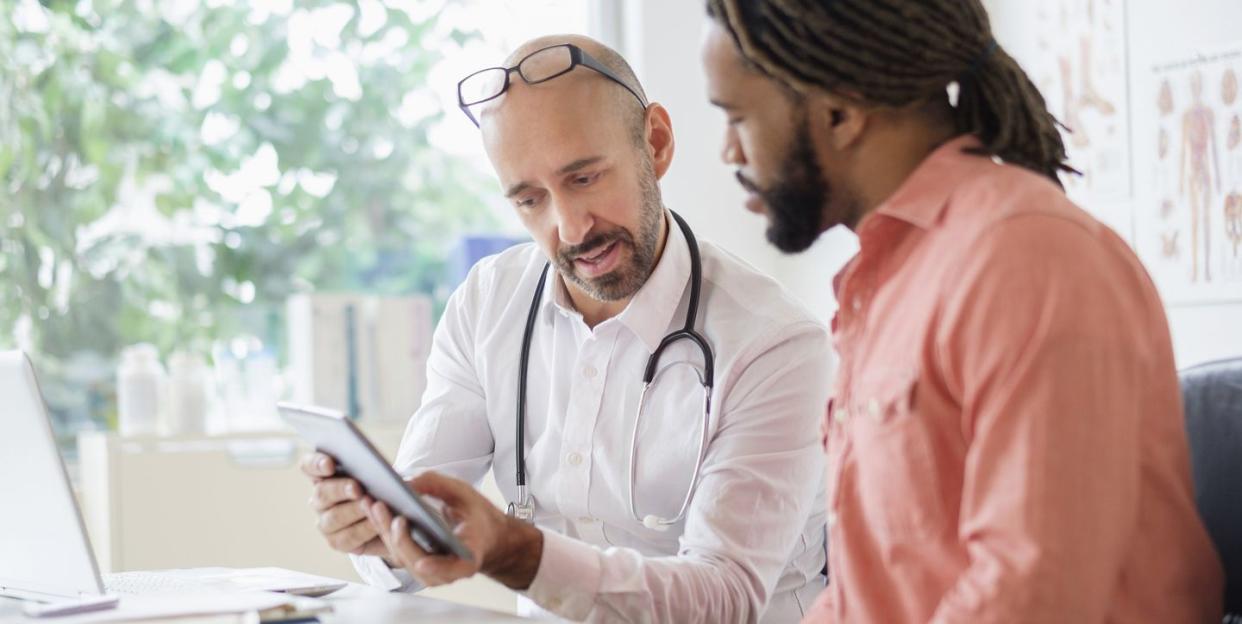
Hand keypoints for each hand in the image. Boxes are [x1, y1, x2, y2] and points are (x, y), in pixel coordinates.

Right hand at [299, 452, 388, 559]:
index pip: (309, 465)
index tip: (330, 464)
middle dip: (340, 489)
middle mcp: (321, 498)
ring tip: (371, 506)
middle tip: (357, 488)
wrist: (397, 516)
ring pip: (332, 518)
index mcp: (324, 474)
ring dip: (352, 511)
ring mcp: (326, 521)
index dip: (316, 463)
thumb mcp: (388, 473)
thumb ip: (388, 471)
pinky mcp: (338, 541)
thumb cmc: (388, 487)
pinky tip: (376, 524)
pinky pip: (346, 538)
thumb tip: (403, 480)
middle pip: (321, 493)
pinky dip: (362, 530)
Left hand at [364, 471, 543, 589]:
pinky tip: (372, 511)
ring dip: (384, 532)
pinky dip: (383, 532)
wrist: (484, 536)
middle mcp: (447, 572)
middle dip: (398, 536)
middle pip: (418, 561)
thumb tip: (406, 484)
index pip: (454, 568)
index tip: (423, 561)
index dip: (438, 566)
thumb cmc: (476, 516)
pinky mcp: (414, 564)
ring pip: (402, 558)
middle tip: (383, 509)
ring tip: (372, 505)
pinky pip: (397, 552)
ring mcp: (429, 571)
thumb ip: (438, 485)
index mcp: (468, 557)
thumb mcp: (465, 494)